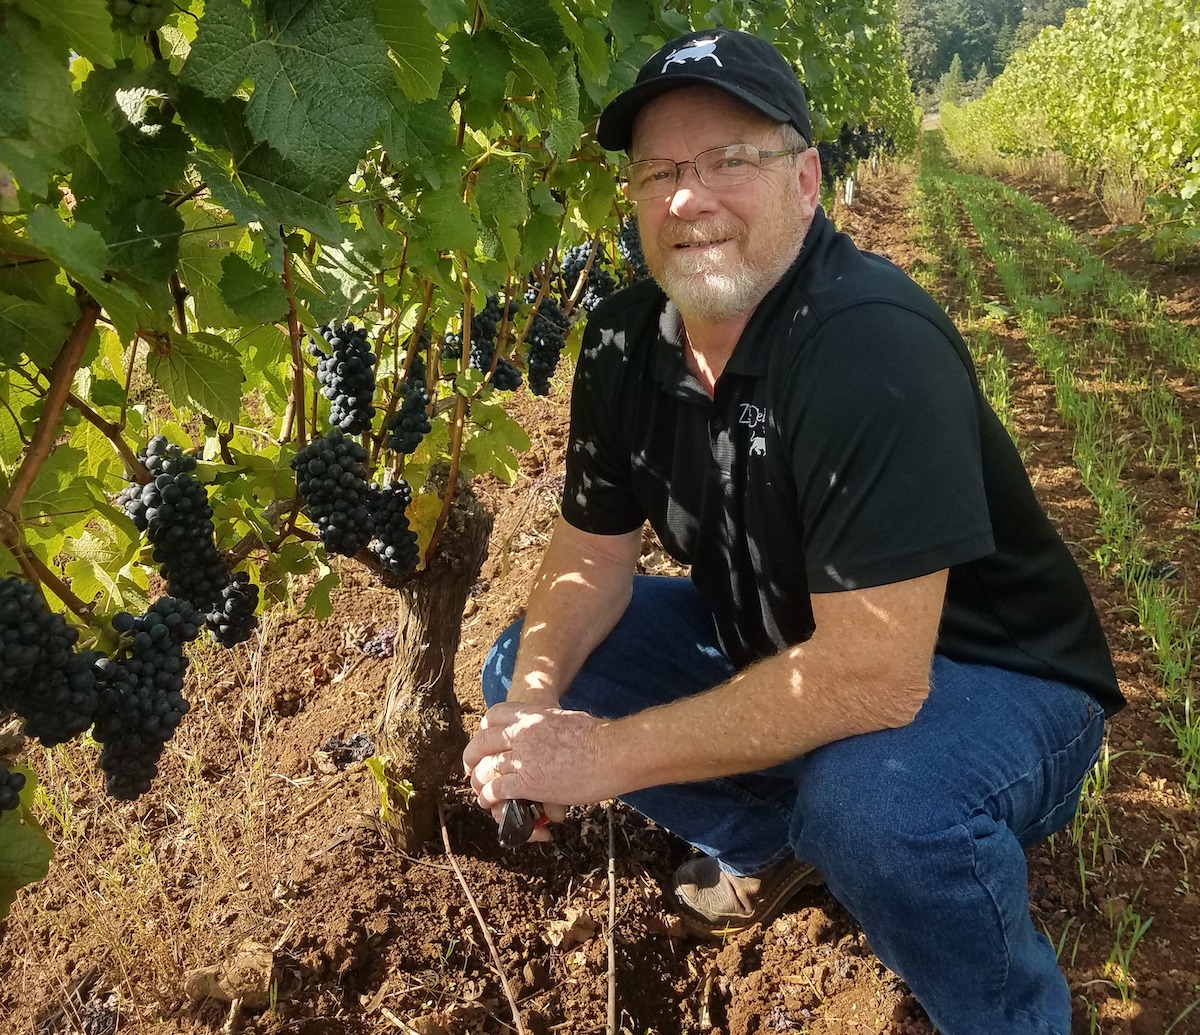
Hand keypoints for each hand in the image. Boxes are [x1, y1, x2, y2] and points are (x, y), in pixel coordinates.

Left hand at [462, 702, 612, 837]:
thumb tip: (558, 730)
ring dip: (479, 782)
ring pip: (485, 769)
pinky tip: (490, 803)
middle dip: (472, 757)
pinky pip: (496, 790)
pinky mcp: (527, 782)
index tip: (485, 740)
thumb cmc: (600, 736)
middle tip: (472, 768)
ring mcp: (522, 757)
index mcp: (532, 714)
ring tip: (481, 791)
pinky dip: (489, 798)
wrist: (612, 751)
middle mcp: (521, 733)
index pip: (494, 715)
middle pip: (482, 743)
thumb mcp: (568, 719)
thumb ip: (552, 725)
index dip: (484, 730)